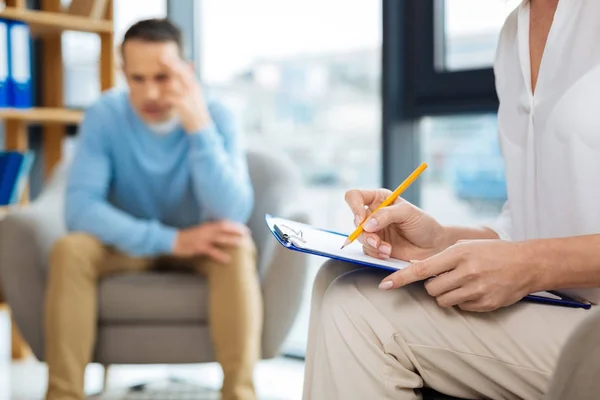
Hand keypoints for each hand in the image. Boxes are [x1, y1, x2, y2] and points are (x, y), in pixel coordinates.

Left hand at [160, 55, 210, 132]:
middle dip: (170, 65)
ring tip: (156, 88)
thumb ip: (189, 82)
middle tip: (160, 58)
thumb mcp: (195, 95)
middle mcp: (193, 89)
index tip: (165, 56)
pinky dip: (163, 99)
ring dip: (163, 85)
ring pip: (173, 85)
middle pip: (181, 73)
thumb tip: (187, 68)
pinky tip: (159, 101)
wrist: (201, 126)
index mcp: (195, 85)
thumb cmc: (195, 110)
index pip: (185, 70)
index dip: (175, 62)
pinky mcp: (184, 106)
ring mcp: (189, 97)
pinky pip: (170, 98)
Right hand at [173, 221, 249, 262]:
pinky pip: (211, 251)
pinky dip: (220, 255)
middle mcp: (206, 230)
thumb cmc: (187, 237)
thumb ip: (210, 231)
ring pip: (220, 238)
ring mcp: (202, 239)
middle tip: (247, 233)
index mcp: (207, 226)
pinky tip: (228, 260)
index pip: (224, 223)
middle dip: (236, 230)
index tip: (244, 228)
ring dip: (231, 240)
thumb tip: (221, 234)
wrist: (172, 240)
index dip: (235, 225)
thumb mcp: (199, 231)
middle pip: (224, 228)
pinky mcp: (198, 247)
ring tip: (241, 243)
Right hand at [344, 189, 447, 260]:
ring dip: (372, 244)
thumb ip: (386, 214)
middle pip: (354, 220)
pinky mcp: (375, 246)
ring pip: (359, 237)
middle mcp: (373, 214)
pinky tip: (387, 253)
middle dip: (365, 233)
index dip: (354, 206)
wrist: (433, 246)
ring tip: (387, 249)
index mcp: (379, 199)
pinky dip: (375, 253)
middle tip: (376, 241)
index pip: (355, 196)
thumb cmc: (423, 224)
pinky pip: (366, 250)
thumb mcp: (407, 213)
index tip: (361, 220)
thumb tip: (366, 225)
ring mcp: (373, 231)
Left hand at [379, 239, 535, 311]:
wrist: (527, 264)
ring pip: (443, 301)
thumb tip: (416, 268)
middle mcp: (467, 273)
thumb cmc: (492, 252)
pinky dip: (461, 301)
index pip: (422, 269)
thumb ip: (441, 258)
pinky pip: (460, 308)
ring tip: (461, 283)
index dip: (401, 278)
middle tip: (445, 277)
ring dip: (445, 294)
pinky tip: (474, 289)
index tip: (384, 285)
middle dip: (432, 285)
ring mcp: (477, 291)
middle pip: (431, 289)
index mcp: (459, 254)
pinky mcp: (485, 305)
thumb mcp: (465, 246)